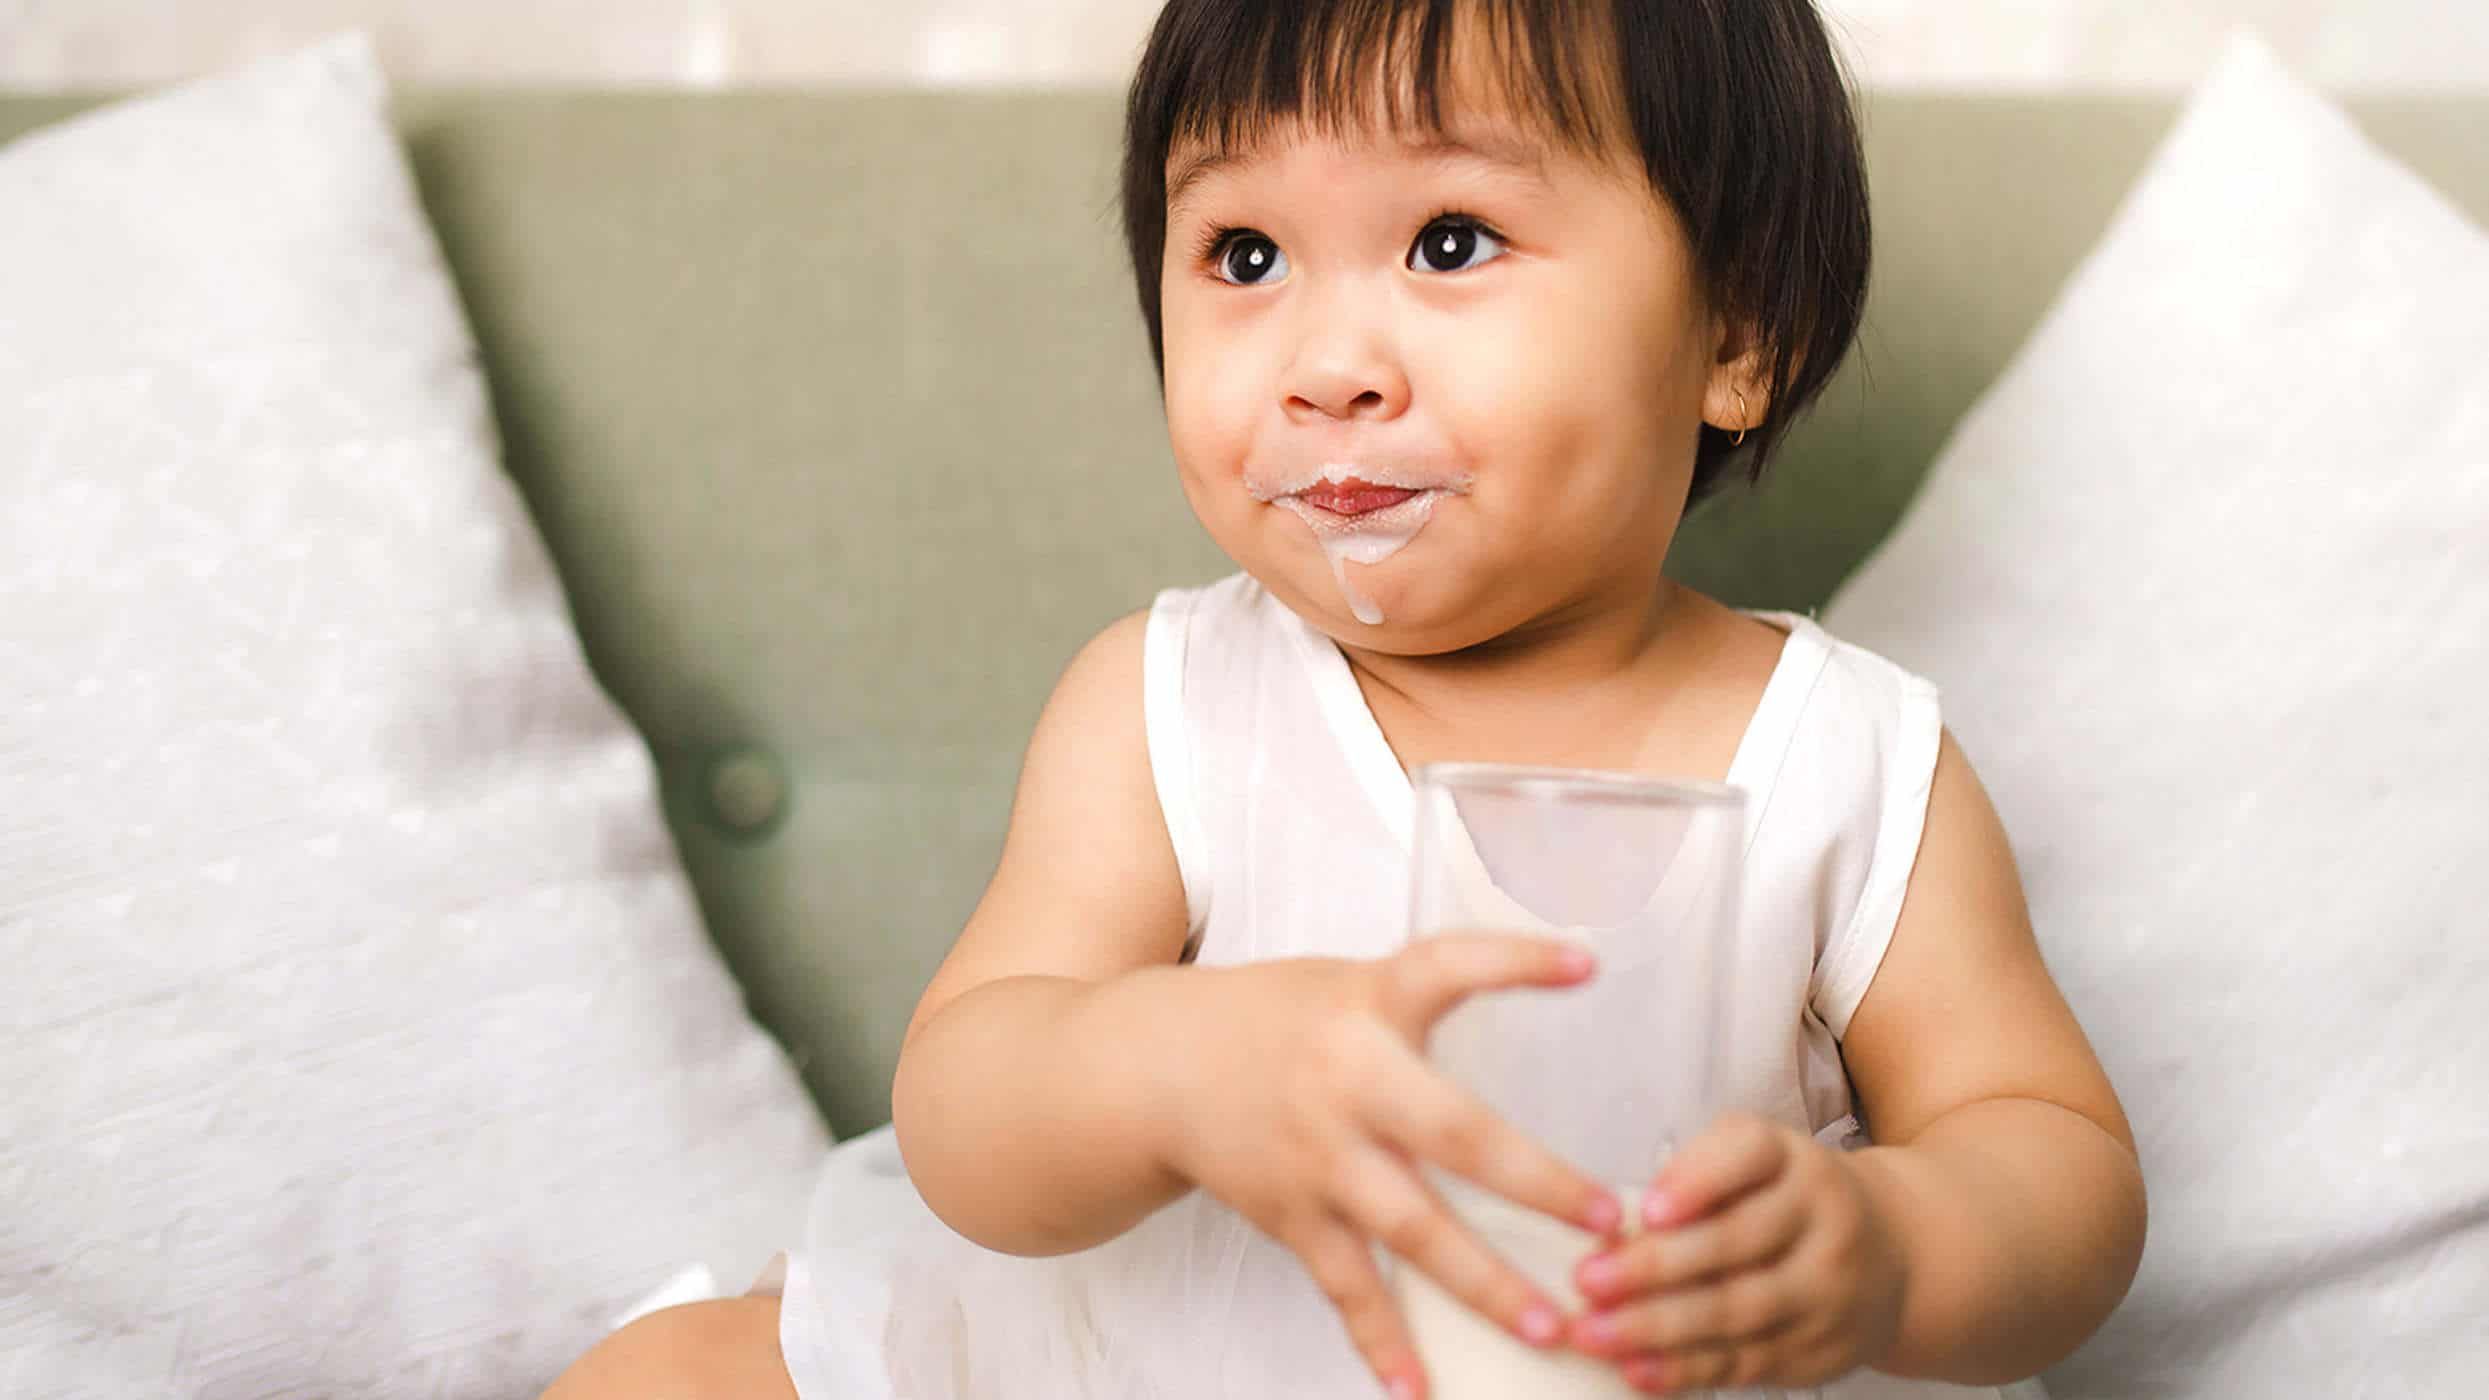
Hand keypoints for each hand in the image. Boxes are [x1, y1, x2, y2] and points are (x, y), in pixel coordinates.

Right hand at [1156, 936, 1624, 1399]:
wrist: (1155, 1068)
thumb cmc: (1277, 1020)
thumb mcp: (1351, 980)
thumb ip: (1432, 987)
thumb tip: (1568, 966)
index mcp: (1369, 1003)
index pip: (1447, 967)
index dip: (1516, 961)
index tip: (1584, 965)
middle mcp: (1348, 1082)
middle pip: (1453, 1133)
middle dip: (1535, 1181)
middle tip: (1609, 1222)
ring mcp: (1320, 1157)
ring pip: (1411, 1228)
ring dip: (1483, 1283)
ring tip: (1550, 1326)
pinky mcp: (1293, 1215)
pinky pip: (1347, 1286)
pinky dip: (1381, 1340)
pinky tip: (1420, 1388)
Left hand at [1565, 1113, 1907, 1394]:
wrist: (1893, 1256)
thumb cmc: (1788, 1197)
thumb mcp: (1756, 1156)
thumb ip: (1694, 1170)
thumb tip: (1619, 1219)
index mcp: (1795, 1161)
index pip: (1748, 1157)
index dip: (1696, 1181)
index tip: (1647, 1209)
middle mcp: (1822, 1221)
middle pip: (1736, 1244)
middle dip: (1655, 1267)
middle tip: (1587, 1280)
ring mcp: (1827, 1291)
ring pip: (1738, 1311)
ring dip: (1657, 1327)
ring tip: (1593, 1332)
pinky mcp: (1818, 1349)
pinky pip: (1745, 1363)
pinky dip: (1686, 1370)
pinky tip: (1636, 1370)